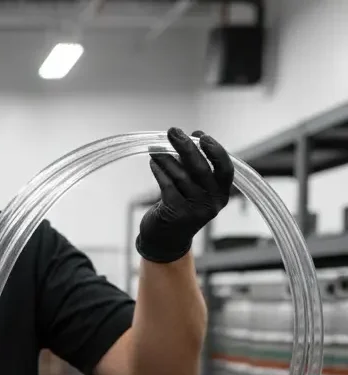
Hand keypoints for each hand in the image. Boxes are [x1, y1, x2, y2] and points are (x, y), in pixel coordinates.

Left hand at [136, 127, 233, 263]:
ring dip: (166, 158)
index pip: (226, 169)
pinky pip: (167, 185)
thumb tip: (189, 137)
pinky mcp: (176, 213)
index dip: (215, 151)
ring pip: (180, 175)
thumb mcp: (193, 188)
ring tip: (155, 147)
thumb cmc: (181, 207)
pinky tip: (153, 162)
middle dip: (186, 146)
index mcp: (222, 194)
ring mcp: (195, 209)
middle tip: (172, 131)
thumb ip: (193, 166)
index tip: (202, 135)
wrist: (166, 240)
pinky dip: (159, 170)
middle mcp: (212, 202)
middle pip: (201, 168)